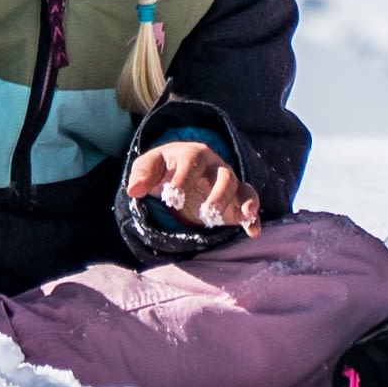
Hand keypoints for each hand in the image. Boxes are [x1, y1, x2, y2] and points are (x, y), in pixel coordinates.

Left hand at [126, 140, 258, 230]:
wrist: (180, 168)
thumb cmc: (164, 167)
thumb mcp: (149, 166)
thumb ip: (141, 175)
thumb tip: (134, 190)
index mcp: (194, 154)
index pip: (192, 165)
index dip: (183, 181)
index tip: (172, 199)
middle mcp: (215, 167)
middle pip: (224, 175)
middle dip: (219, 194)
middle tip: (206, 213)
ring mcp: (227, 182)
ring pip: (240, 188)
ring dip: (242, 202)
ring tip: (244, 216)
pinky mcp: (234, 199)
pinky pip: (249, 202)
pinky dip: (253, 216)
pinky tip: (253, 231)